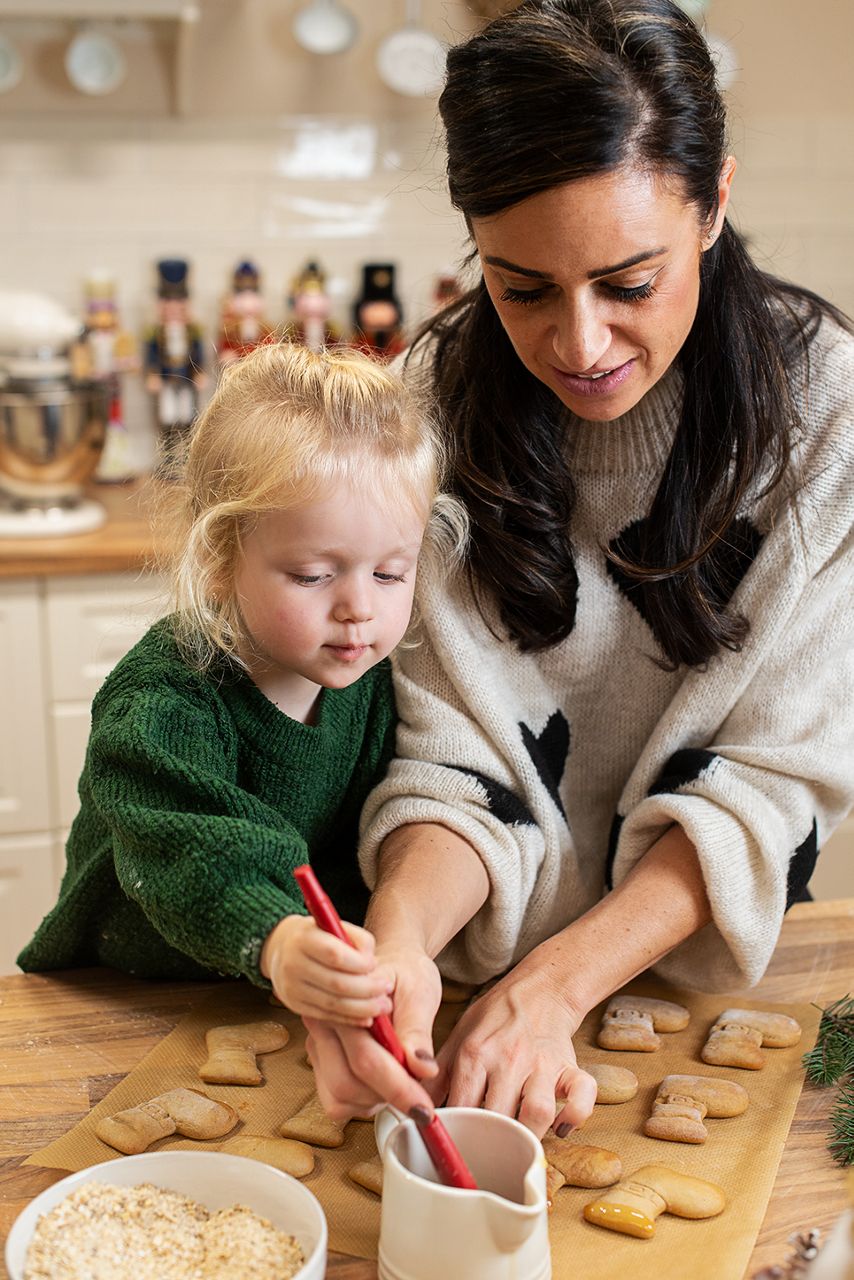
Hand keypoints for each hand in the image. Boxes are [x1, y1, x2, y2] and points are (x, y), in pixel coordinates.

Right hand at [260, 914, 393, 1026]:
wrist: (283, 950)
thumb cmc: (319, 937)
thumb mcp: (335, 927)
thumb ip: (358, 940)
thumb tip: (371, 964)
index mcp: (303, 939)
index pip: (335, 955)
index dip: (359, 963)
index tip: (375, 964)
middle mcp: (293, 964)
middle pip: (336, 983)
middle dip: (367, 989)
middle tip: (387, 989)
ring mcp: (291, 988)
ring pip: (333, 1003)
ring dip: (362, 1008)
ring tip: (383, 1005)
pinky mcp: (295, 1005)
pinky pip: (326, 1015)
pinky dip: (349, 1018)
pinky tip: (367, 1017)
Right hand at [303, 943, 442, 1121]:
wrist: (392, 965)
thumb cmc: (406, 974)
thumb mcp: (419, 992)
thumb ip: (417, 1032)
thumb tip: (423, 1069)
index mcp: (344, 1003)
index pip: (365, 1059)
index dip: (398, 1089)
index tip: (425, 1110)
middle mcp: (322, 1024)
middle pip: (347, 1083)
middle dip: (387, 1095)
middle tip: (419, 1091)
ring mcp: (318, 1046)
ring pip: (340, 1096)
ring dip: (375, 1098)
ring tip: (400, 1077)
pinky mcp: (322, 1063)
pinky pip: (336, 1100)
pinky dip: (362, 1101)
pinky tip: (381, 1082)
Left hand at [433, 943, 597, 1138]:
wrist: (538, 989)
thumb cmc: (495, 1018)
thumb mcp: (458, 1037)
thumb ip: (436, 1075)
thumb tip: (412, 1108)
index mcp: (475, 1053)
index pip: (460, 1106)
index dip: (456, 1132)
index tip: (455, 1147)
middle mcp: (509, 1059)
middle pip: (498, 1115)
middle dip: (491, 1141)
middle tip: (487, 1154)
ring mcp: (542, 1064)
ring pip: (538, 1111)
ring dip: (530, 1135)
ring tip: (520, 1145)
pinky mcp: (570, 1066)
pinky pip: (582, 1096)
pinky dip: (575, 1116)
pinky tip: (560, 1127)